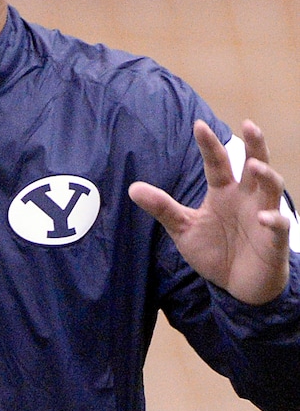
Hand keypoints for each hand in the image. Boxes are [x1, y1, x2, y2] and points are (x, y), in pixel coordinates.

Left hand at [129, 120, 289, 304]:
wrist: (237, 286)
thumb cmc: (215, 251)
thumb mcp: (183, 228)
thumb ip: (162, 208)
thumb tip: (132, 188)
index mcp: (224, 191)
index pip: (217, 162)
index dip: (209, 144)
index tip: (198, 124)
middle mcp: (246, 197)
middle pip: (256, 163)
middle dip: (255, 144)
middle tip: (248, 124)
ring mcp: (263, 215)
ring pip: (272, 188)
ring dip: (266, 175)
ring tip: (254, 165)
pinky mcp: (274, 240)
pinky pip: (279, 226)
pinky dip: (274, 220)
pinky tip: (265, 217)